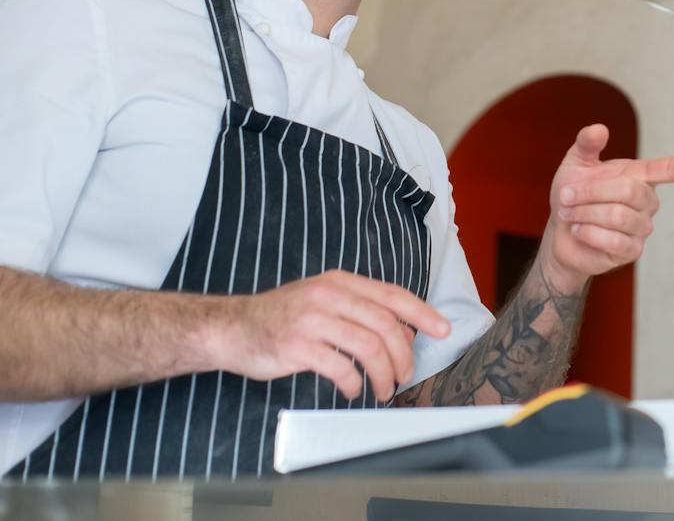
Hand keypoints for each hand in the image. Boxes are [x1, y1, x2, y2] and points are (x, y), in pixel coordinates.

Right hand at [203, 270, 450, 401]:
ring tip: (383, 389)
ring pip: (368, 346)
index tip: (443, 330)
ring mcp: (312, 319)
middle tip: (405, 376)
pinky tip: (353, 389)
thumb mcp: (323, 300)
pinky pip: (339, 366)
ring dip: (384, 373)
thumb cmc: (282, 316)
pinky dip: (353, 382)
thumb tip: (404, 332)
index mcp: (340, 282)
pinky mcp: (297, 346)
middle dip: (404, 355)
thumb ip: (360, 310)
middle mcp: (329, 295)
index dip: (422, 313)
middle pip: (386, 325)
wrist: (231, 326)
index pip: (393, 295)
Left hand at [540, 124, 673, 289]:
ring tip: (570, 214)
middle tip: (565, 196)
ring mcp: (642, 228)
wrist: (560, 234)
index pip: (671, 169)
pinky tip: (579, 231)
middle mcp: (648, 201)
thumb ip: (587, 144)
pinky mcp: (631, 251)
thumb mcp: (575, 165)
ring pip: (618, 215)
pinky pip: (612, 240)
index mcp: (640, 176)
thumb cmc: (573, 196)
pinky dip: (587, 232)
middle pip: (628, 191)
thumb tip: (599, 128)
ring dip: (585, 213)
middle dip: (591, 192)